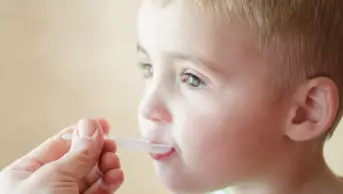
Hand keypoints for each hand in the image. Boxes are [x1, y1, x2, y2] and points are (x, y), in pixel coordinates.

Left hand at [0, 118, 123, 193]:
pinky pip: (100, 192)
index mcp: (26, 174)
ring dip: (106, 166)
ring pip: (92, 176)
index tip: (102, 124)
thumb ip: (76, 153)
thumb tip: (91, 126)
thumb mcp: (52, 179)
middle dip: (97, 150)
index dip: (82, 132)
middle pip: (78, 159)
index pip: (58, 144)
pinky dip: (110, 182)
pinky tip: (116, 176)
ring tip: (113, 163)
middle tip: (110, 145)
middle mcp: (46, 186)